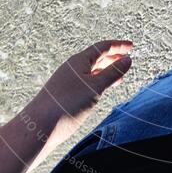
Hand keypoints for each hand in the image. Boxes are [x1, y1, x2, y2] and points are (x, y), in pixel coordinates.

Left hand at [30, 40, 132, 154]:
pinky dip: (97, 83)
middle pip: (96, 57)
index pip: (102, 47)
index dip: (118, 45)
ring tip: (119, 77)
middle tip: (127, 59)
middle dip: (113, 58)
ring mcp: (67, 81)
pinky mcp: (64, 95)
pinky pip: (85, 82)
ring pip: (90, 71)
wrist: (38, 128)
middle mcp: (72, 68)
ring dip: (106, 72)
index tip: (131, 46)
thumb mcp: (96, 87)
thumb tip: (127, 59)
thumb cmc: (67, 104)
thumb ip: (113, 73)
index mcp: (79, 61)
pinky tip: (101, 91)